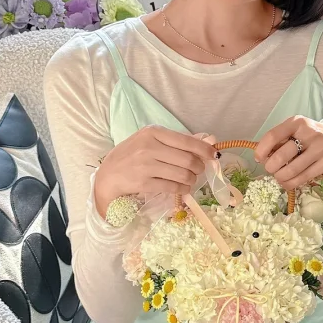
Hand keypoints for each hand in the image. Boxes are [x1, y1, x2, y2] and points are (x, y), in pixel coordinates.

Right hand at [94, 125, 216, 217]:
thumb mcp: (151, 141)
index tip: (214, 155)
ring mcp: (146, 166)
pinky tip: (183, 188)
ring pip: (183, 174)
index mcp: (153, 132)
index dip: (204, 150)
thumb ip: (177, 141)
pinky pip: (173, 187)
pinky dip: (183, 189)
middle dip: (199, 167)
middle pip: (188, 159)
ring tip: (190, 180)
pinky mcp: (144, 183)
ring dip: (192, 179)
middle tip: (198, 170)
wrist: (108, 176)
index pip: (186, 141)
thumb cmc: (132, 156)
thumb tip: (208, 140)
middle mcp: (149, 147)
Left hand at [254, 117, 322, 188]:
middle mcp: (310, 133)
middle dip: (271, 167)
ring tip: (279, 177)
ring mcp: (321, 147)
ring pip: (292, 170)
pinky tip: (288, 182)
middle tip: (271, 170)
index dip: (262, 150)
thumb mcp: (295, 131)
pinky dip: (291, 183)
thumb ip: (279, 141)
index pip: (273, 136)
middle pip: (282, 156)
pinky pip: (304, 177)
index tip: (259, 158)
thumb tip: (262, 157)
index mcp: (297, 122)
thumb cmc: (308, 137)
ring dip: (280, 177)